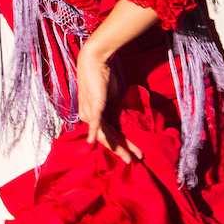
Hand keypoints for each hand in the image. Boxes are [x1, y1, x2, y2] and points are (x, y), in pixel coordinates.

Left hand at [76, 43, 141, 163]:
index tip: (134, 152)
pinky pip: (95, 123)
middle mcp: (90, 118)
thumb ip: (114, 109)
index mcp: (95, 116)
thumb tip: (122, 116)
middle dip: (122, 150)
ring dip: (118, 146)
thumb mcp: (111, 97)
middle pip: (108, 138)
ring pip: (105, 135)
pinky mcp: (93, 107)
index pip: (110, 134)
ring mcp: (90, 113)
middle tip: (133, 160)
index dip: (122, 144)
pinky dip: (95, 133)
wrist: (94, 62)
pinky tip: (94, 142)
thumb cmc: (102, 77)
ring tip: (130, 156)